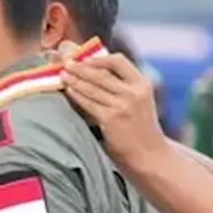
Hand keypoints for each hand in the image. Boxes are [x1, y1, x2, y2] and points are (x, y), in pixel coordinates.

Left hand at [59, 47, 168, 166]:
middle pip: (100, 73)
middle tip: (66, 63)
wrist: (149, 154)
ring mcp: (122, 105)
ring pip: (92, 87)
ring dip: (74, 80)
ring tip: (63, 75)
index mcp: (142, 84)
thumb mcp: (140, 101)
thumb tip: (94, 71)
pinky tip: (68, 91)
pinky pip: (88, 103)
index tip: (85, 59)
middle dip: (80, 67)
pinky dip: (76, 95)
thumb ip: (123, 86)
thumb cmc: (140, 128)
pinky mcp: (111, 119)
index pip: (118, 61)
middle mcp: (133, 92)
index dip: (99, 58)